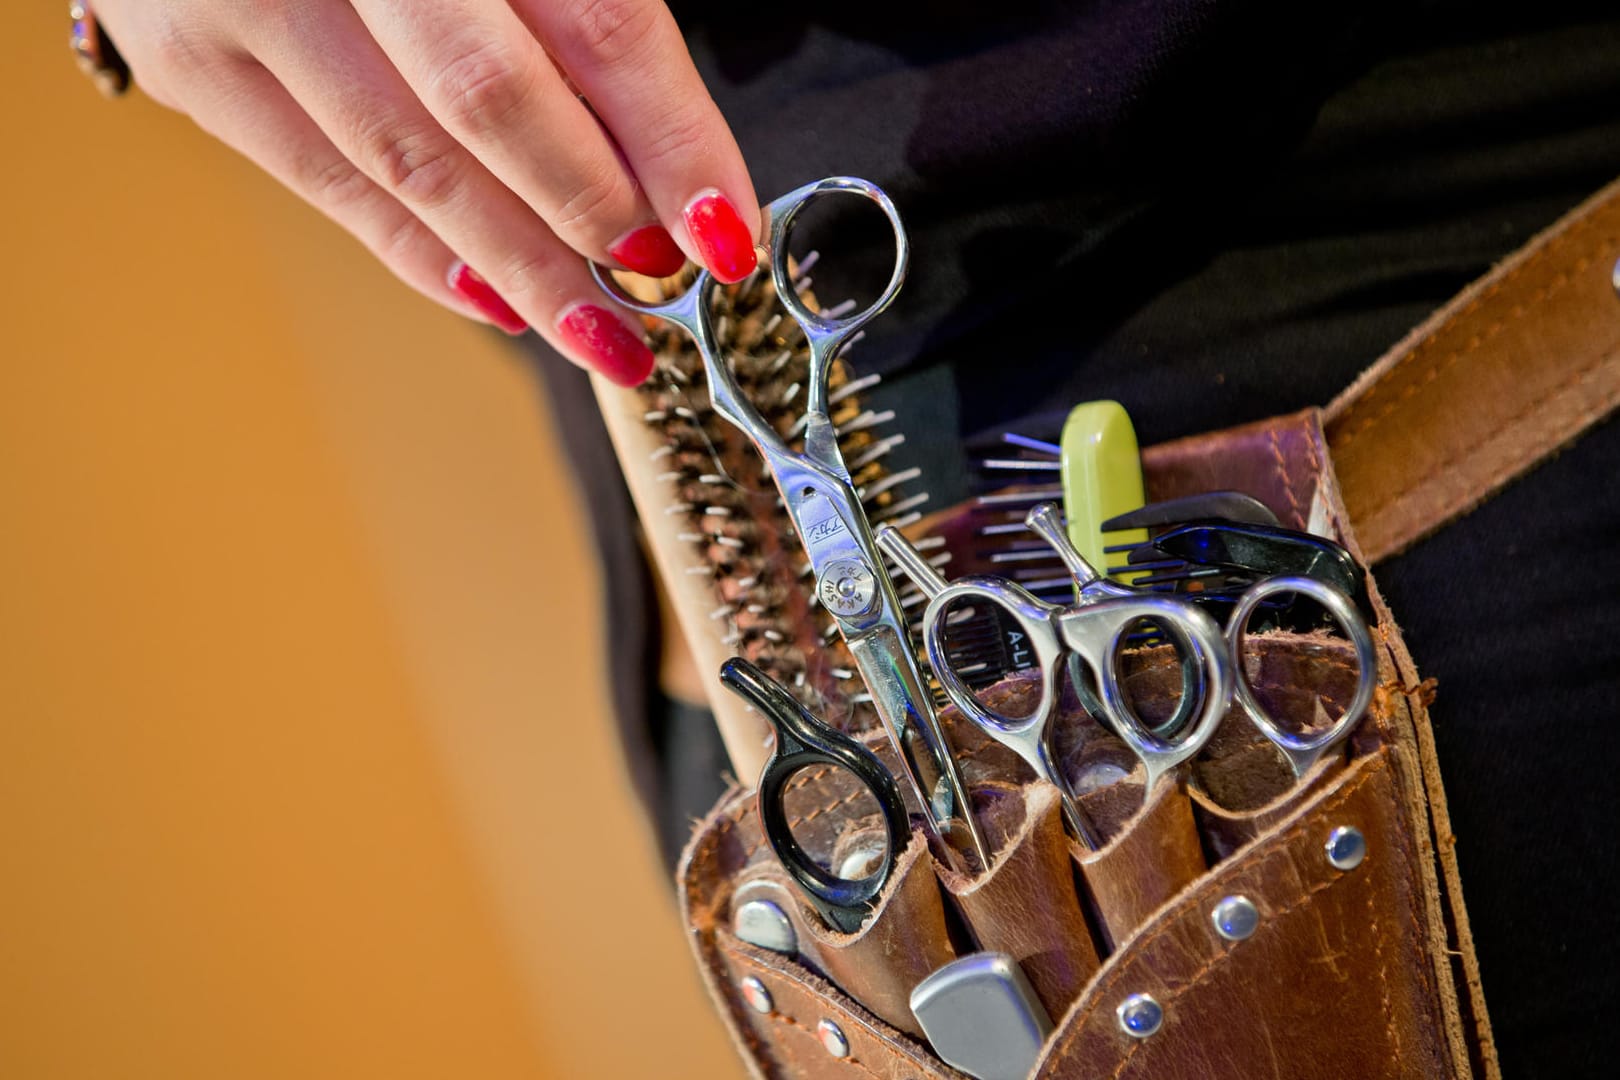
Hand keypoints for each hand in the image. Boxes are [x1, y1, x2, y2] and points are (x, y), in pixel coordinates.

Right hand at [93, 0, 761, 385]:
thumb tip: (668, 172)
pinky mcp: (190, 64)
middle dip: (593, 208)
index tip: (723, 229)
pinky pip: (333, 188)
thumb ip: (577, 19)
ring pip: (413, 164)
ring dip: (525, 266)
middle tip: (661, 282)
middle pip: (493, 100)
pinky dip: (427, 256)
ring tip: (603, 336)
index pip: (597, 24)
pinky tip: (503, 302)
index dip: (670, 138)